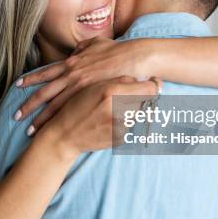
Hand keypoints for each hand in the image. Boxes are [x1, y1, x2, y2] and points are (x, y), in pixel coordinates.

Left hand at [15, 37, 161, 132]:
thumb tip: (76, 50)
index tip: (18, 85)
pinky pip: (69, 112)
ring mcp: (79, 88)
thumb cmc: (118, 50)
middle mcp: (70, 75)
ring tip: (29, 130)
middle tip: (16, 115)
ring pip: (53, 106)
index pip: (46, 72)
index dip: (31, 78)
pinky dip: (58, 121)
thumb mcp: (97, 43)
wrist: (134, 58)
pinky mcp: (89, 98)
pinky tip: (52, 131)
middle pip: (44, 92)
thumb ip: (84, 47)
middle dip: (28, 105)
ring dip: (40, 118)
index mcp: (71, 62)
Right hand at [37, 76, 161, 158]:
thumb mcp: (94, 86)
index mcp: (112, 92)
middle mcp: (120, 110)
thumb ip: (121, 80)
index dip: (152, 85)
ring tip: (113, 111)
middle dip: (140, 98)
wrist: (65, 135)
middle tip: (128, 98)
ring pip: (140, 113)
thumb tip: (144, 80)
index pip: (150, 88)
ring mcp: (123, 127)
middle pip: (147, 101)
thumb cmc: (77, 106)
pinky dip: (125, 123)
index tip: (152, 83)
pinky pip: (132, 126)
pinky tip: (109, 123)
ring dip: (132, 111)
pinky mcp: (123, 138)